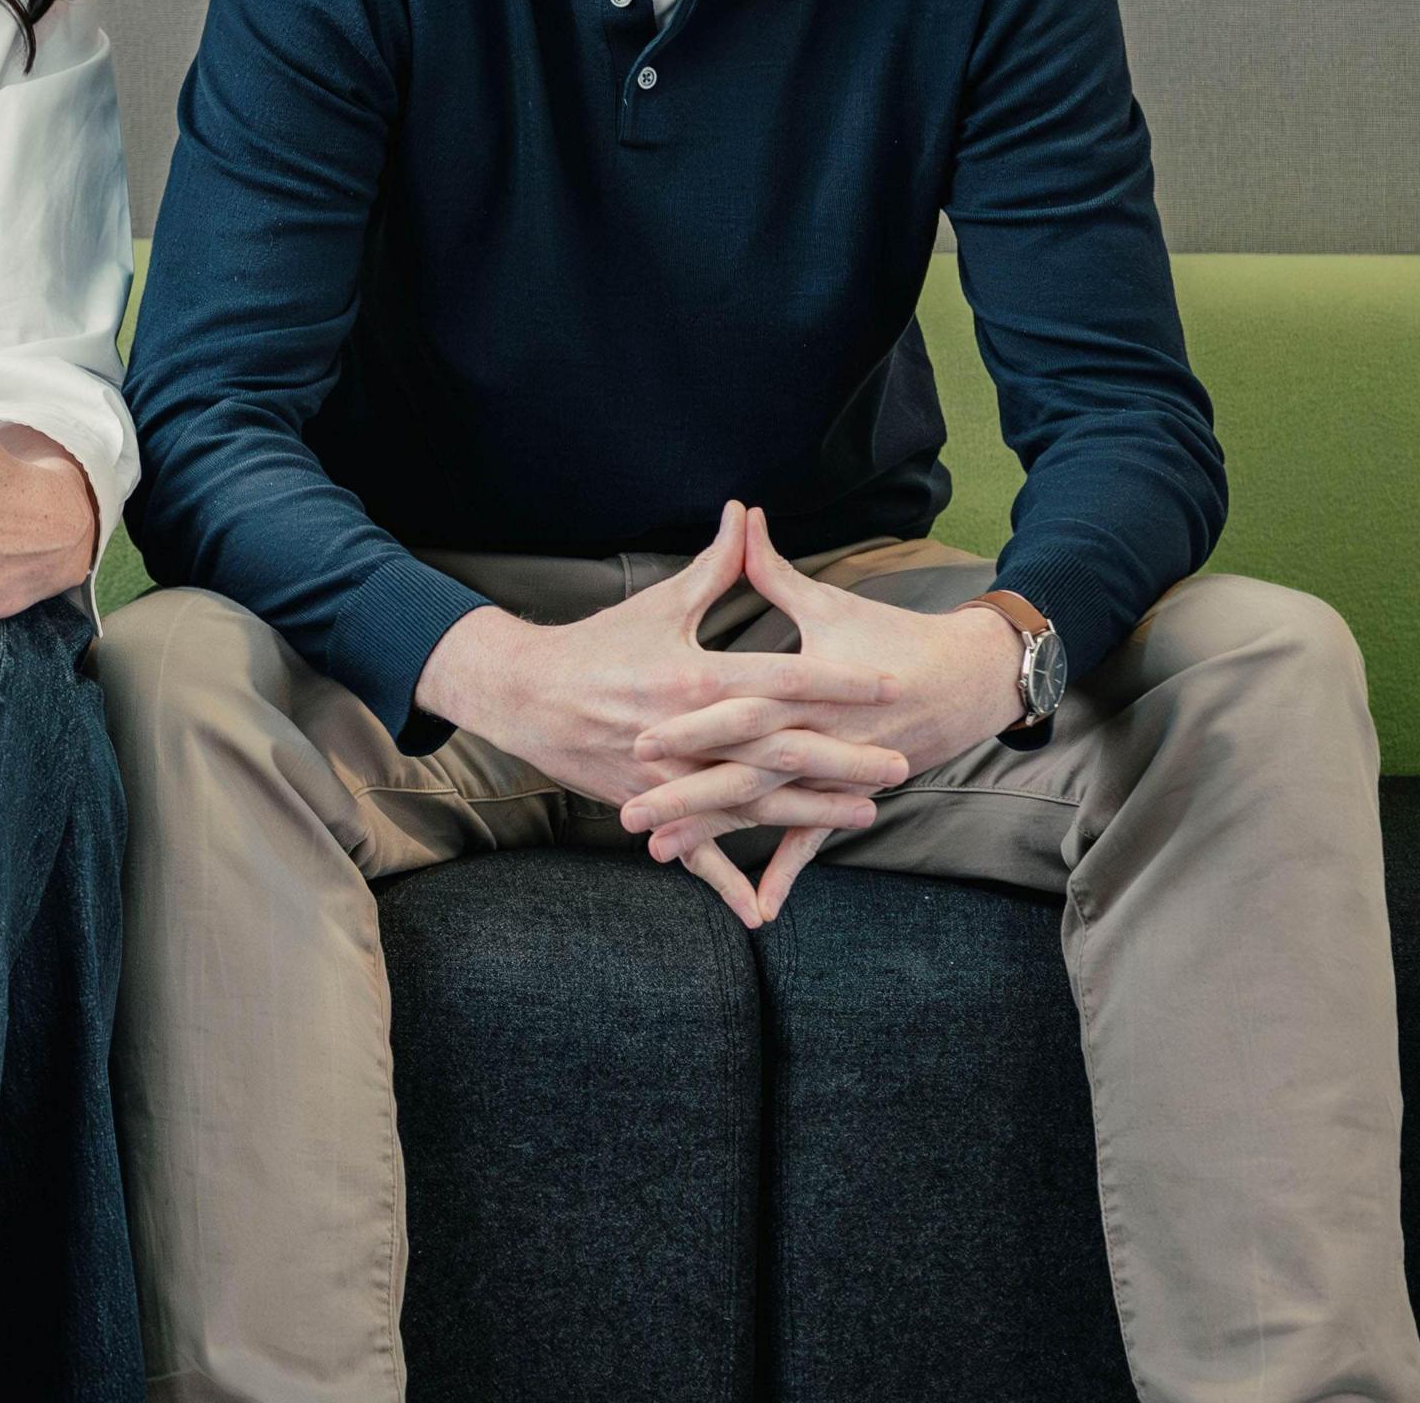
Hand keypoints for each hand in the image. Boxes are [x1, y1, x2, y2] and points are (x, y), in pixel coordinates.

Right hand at [414, 502, 902, 925]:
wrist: (520, 693)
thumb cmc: (594, 644)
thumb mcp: (658, 605)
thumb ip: (713, 566)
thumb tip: (744, 511)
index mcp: (691, 679)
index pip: (777, 681)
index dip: (836, 682)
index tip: (887, 683)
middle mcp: (683, 732)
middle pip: (776, 749)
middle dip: (842, 760)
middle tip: (899, 765)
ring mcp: (665, 776)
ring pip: (747, 802)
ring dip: (807, 812)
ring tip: (865, 814)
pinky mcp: (645, 805)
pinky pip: (691, 849)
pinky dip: (723, 880)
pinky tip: (761, 908)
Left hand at [625, 508, 1021, 869]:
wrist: (971, 679)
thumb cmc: (892, 636)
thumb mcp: (828, 604)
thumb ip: (770, 569)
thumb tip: (742, 515)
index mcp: (810, 685)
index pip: (744, 705)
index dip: (696, 723)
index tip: (643, 737)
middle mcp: (820, 734)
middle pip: (746, 768)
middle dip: (687, 793)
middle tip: (629, 811)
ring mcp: (836, 771)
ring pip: (769, 809)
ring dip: (715, 834)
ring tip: (658, 850)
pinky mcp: (850, 795)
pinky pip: (811, 840)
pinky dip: (783, 870)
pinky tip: (754, 909)